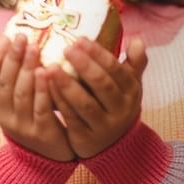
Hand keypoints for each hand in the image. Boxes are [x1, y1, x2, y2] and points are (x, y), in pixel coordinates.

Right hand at [0, 33, 76, 162]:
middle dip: (12, 58)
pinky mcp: (41, 132)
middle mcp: (4, 114)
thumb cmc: (31, 116)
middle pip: (5, 83)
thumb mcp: (11, 100)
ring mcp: (22, 124)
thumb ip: (2, 78)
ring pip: (21, 94)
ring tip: (35, 48)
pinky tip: (47, 72)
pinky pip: (41, 108)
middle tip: (22, 37)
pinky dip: (43, 90)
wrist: (48, 155)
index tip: (4, 37)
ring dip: (27, 69)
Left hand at [46, 36, 147, 158]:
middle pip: (102, 85)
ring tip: (50, 67)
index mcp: (131, 90)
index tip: (80, 40)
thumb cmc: (118, 103)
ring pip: (85, 103)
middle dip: (84, 65)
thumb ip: (135, 62)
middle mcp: (121, 108)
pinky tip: (47, 87)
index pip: (116, 69)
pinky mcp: (86, 138)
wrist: (116, 145)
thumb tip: (137, 39)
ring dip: (67, 84)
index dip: (98, 54)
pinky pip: (71, 117)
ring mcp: (104, 125)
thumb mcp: (130, 84)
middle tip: (66, 49)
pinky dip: (59, 101)